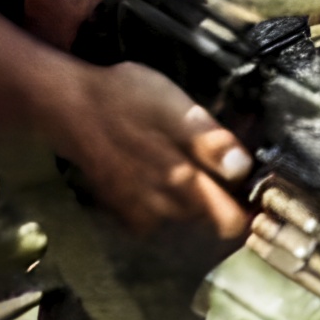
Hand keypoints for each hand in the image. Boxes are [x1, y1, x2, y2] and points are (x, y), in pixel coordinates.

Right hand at [48, 58, 254, 240]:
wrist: (66, 107)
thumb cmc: (124, 98)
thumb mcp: (173, 106)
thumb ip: (209, 140)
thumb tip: (243, 169)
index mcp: (184, 182)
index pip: (230, 221)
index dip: (246, 209)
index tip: (253, 192)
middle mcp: (164, 206)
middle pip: (207, 220)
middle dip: (218, 200)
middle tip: (216, 169)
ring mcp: (139, 211)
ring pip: (180, 218)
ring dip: (188, 201)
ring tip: (181, 167)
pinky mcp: (120, 208)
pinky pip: (152, 218)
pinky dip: (159, 204)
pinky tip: (154, 177)